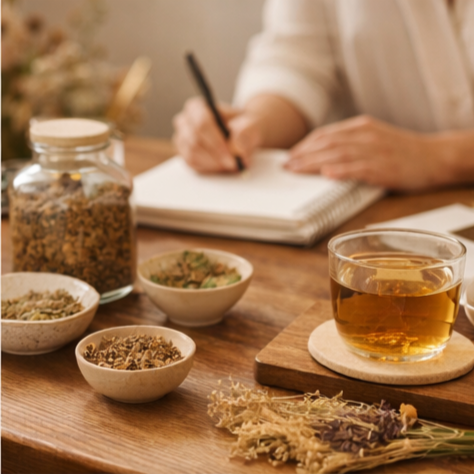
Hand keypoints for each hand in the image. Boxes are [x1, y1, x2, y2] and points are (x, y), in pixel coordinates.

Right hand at [172, 97, 260, 172]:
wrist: (240, 134)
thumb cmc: (242, 126)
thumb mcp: (251, 125)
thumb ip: (247, 131)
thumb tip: (238, 146)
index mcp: (197, 107)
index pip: (202, 124)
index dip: (216, 143)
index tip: (231, 156)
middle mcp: (184, 121)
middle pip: (195, 141)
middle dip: (216, 156)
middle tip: (233, 165)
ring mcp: (181, 138)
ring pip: (192, 155)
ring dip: (213, 164)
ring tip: (230, 165)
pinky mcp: (183, 154)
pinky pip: (192, 164)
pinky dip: (208, 168)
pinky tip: (221, 166)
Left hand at [285, 115, 445, 190]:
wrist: (435, 156)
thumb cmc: (401, 150)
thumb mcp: (374, 138)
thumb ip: (350, 142)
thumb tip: (321, 155)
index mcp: (361, 127)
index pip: (326, 134)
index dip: (305, 145)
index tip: (290, 155)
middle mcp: (366, 135)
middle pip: (327, 143)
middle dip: (303, 154)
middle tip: (286, 165)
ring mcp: (376, 151)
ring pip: (338, 154)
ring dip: (314, 162)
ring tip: (296, 170)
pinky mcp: (385, 168)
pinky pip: (360, 169)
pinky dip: (342, 171)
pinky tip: (327, 174)